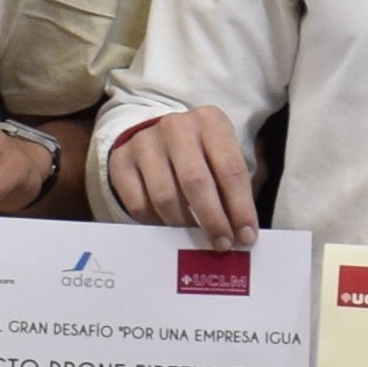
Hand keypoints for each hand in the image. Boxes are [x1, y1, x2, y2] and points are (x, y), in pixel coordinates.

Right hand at [105, 105, 261, 245]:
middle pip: (196, 182)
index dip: (240, 208)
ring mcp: (145, 142)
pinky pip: (138, 204)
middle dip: (212, 220)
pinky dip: (155, 223)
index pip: (230, 170)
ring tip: (194, 238)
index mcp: (211, 122)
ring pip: (165, 196)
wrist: (156, 137)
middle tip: (221, 244)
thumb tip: (242, 235)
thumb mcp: (222, 158)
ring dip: (183, 225)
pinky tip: (167, 227)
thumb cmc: (200, 155)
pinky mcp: (121, 161)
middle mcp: (177, 127)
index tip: (246, 237)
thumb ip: (232, 191)